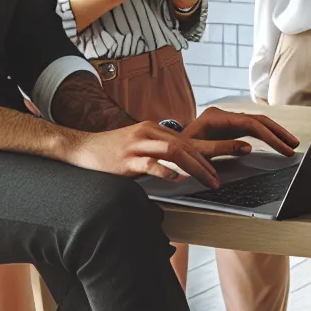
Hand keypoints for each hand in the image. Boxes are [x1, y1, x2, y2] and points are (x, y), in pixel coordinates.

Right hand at [60, 120, 248, 188]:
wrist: (82, 148)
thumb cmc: (112, 151)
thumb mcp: (139, 145)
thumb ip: (159, 151)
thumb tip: (183, 163)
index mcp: (154, 130)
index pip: (189, 140)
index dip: (210, 150)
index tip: (229, 158)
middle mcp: (148, 134)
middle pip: (186, 144)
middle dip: (210, 158)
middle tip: (225, 173)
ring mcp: (136, 146)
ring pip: (173, 152)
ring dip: (195, 167)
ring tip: (209, 180)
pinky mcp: (125, 160)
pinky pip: (149, 165)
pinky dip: (164, 172)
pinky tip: (176, 180)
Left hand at [181, 107, 299, 157]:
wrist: (165, 147)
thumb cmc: (177, 151)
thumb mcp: (197, 152)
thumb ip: (222, 148)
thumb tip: (248, 146)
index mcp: (216, 118)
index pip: (251, 124)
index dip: (270, 136)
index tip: (284, 148)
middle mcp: (223, 115)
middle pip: (258, 119)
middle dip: (278, 132)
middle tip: (294, 145)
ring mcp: (226, 120)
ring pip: (257, 122)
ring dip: (274, 133)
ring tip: (290, 145)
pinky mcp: (228, 127)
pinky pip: (251, 129)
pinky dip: (265, 135)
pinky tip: (275, 142)